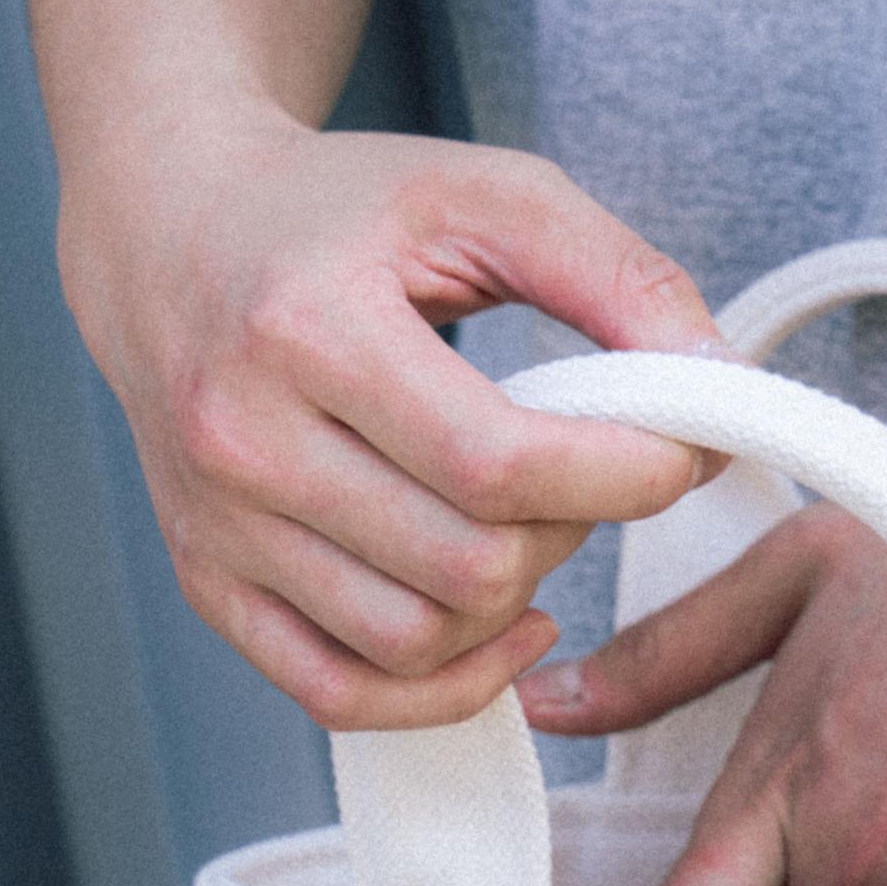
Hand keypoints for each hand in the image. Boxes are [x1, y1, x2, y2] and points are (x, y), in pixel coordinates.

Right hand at [62, 110, 722, 727]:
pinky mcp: (210, 578)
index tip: (681, 447)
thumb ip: (618, 277)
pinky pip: (341, 691)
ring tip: (531, 518)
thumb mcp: (490, 194)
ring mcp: (218, 522)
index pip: (499, 463)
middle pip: (467, 564)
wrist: (171, 231)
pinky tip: (500, 620)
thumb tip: (715, 380)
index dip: (625, 475)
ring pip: (417, 640)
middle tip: (590, 467)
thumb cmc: (340, 209)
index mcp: (307, 326)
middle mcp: (244, 437)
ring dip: (515, 598)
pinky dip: (444, 684)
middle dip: (573, 528)